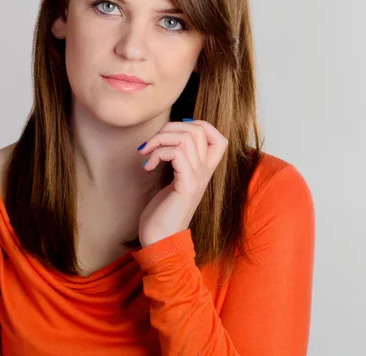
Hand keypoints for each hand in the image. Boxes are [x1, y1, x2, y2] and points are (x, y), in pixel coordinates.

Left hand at [136, 119, 228, 247]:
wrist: (160, 241)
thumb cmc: (162, 212)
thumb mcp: (172, 180)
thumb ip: (177, 161)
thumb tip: (167, 136)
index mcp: (204, 170)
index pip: (219, 137)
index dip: (198, 125)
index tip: (172, 134)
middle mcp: (205, 172)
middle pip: (198, 130)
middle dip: (168, 129)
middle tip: (150, 144)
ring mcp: (198, 178)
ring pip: (186, 138)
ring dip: (160, 140)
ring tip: (146, 154)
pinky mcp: (186, 186)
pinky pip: (176, 153)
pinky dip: (158, 153)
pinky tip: (148, 167)